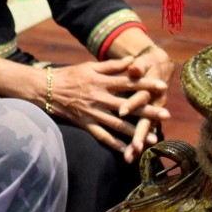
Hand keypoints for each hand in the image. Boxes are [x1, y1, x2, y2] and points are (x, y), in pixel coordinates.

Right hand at [48, 56, 169, 161]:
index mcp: (101, 81)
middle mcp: (99, 98)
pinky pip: (103, 136)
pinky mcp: (85, 124)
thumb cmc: (69, 75)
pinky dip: (116, 144)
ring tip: (154, 138)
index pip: (128, 82)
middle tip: (167, 115)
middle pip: (127, 105)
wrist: (45, 89)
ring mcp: (93, 113)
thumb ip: (111, 65)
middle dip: (148, 111)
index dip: (145, 84)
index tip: (163, 86)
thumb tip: (133, 60)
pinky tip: (129, 150)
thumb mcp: (89, 66)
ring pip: (118, 124)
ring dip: (137, 132)